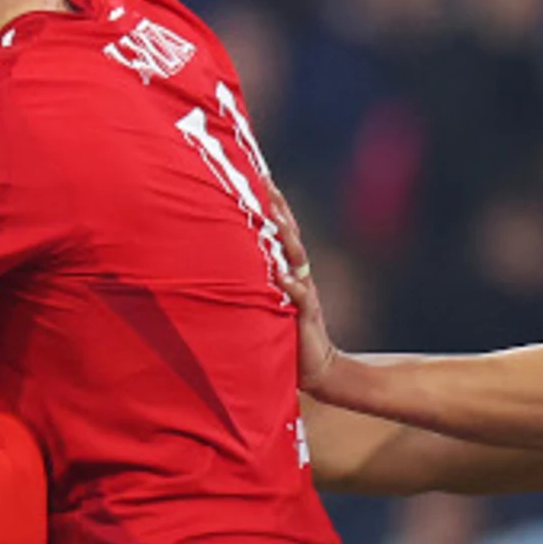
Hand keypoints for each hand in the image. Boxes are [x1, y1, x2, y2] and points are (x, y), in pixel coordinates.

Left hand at [268, 182, 345, 394]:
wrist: (319, 368)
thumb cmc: (286, 334)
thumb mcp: (268, 302)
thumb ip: (254, 282)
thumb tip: (223, 259)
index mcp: (289, 269)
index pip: (281, 229)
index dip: (272, 203)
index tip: (258, 175)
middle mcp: (298, 275)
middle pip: (290, 234)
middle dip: (278, 208)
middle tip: (265, 181)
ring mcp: (304, 293)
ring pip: (296, 259)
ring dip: (286, 238)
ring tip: (274, 218)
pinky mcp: (305, 317)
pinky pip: (299, 298)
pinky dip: (290, 285)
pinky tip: (280, 274)